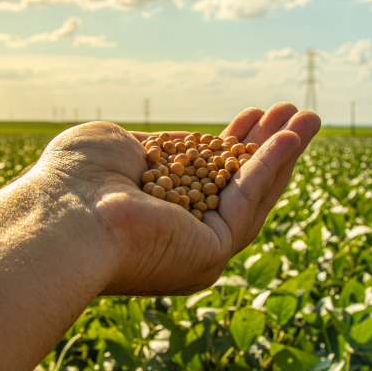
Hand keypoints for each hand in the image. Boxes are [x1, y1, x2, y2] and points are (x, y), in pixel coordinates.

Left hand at [32, 102, 319, 296]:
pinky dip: (270, 170)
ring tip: (308, 119)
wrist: (63, 213)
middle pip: (235, 185)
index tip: (250, 118)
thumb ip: (152, 151)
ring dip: (282, 155)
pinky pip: (247, 206)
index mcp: (155, 207)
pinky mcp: (210, 255)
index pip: (204, 175)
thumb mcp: (117, 148)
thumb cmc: (74, 177)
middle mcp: (178, 231)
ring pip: (251, 196)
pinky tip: (290, 138)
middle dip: (265, 148)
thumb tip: (162, 152)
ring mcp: (195, 246)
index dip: (231, 145)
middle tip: (293, 115)